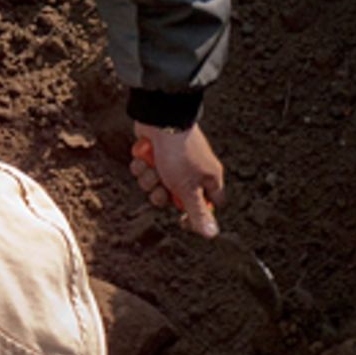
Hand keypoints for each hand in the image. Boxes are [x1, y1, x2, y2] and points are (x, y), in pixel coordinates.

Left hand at [131, 123, 224, 238]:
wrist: (161, 119)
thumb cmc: (179, 153)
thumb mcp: (188, 188)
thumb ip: (198, 212)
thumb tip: (212, 235)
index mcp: (209, 178)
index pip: (210, 205)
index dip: (196, 214)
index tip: (182, 217)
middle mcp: (193, 170)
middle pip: (176, 199)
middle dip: (164, 195)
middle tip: (164, 186)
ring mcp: (174, 162)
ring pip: (157, 186)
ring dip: (151, 180)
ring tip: (154, 167)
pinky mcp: (156, 155)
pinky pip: (146, 172)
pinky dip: (143, 166)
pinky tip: (145, 157)